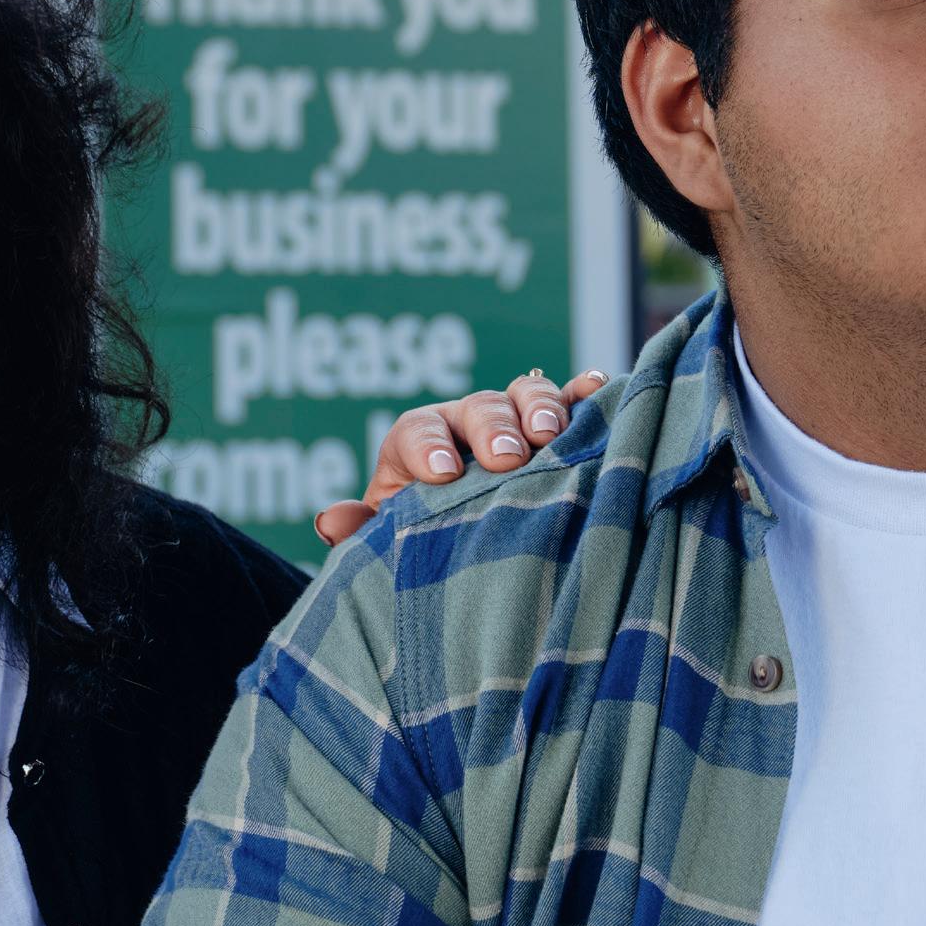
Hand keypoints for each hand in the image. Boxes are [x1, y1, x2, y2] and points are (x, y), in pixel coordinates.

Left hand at [314, 369, 607, 546]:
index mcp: (417, 445)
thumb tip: (329, 521)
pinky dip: (583, 392)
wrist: (466, 537)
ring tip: (551, 436)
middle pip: (476, 408)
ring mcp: (512, 420)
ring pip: (524, 395)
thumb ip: (364, 530)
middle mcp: (465, 424)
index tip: (442, 472)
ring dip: (538, 409)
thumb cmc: (424, 536)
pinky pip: (570, 401)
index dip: (427, 445)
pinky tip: (596, 387)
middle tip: (505, 457)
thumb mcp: (390, 537)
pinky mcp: (555, 426)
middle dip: (491, 428)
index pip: (415, 430)